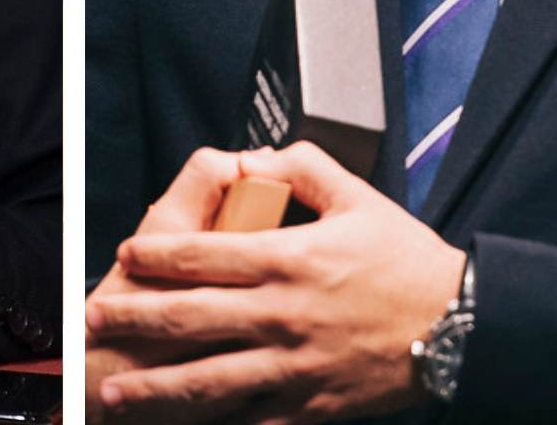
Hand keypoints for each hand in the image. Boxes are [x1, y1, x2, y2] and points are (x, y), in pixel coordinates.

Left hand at [85, 142, 467, 424]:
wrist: (461, 326)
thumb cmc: (408, 265)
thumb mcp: (356, 196)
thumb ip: (301, 167)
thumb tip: (257, 158)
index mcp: (289, 259)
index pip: (204, 255)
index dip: (157, 257)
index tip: (125, 256)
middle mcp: (283, 314)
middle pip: (191, 317)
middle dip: (135, 319)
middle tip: (95, 322)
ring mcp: (295, 366)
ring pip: (210, 380)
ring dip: (157, 387)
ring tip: (118, 391)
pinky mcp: (313, 405)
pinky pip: (254, 420)